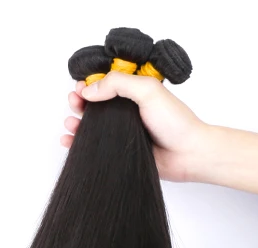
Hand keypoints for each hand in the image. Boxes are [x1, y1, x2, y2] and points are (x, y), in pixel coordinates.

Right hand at [62, 75, 257, 196]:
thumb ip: (119, 84)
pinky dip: (78, 143)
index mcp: (135, 92)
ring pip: (92, 125)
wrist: (187, 155)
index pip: (108, 83)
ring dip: (76, 122)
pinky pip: (93, 146)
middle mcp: (127, 111)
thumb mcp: (149, 91)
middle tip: (74, 102)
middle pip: (96, 103)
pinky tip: (70, 141)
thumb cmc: (176, 123)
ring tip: (70, 123)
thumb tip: (90, 89)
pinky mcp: (118, 151)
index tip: (80, 86)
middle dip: (80, 101)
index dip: (92, 83)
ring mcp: (121, 132)